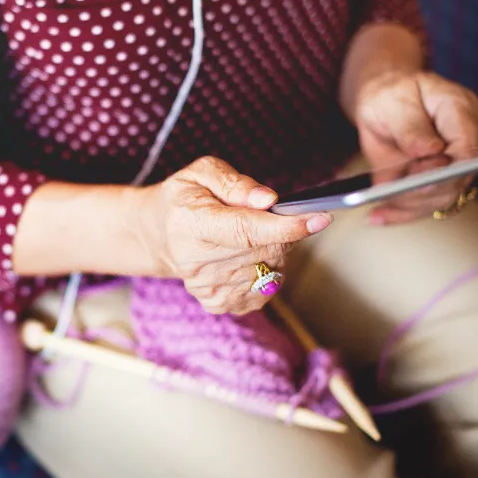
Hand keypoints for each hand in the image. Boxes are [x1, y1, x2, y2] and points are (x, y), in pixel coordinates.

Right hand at [138, 156, 332, 314]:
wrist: (158, 236)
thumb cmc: (183, 199)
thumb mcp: (201, 173)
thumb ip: (235, 183)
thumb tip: (269, 200)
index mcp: (191, 225)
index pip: (247, 230)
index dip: (287, 226)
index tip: (319, 217)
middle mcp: (198, 262)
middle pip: (266, 249)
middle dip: (283, 230)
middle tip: (272, 214)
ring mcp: (209, 288)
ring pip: (271, 270)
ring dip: (274, 250)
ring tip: (251, 234)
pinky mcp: (219, 304)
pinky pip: (265, 290)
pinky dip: (266, 269)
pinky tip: (247, 256)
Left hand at [352, 70, 477, 224]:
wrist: (385, 100)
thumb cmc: (390, 94)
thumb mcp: (392, 101)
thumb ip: (410, 126)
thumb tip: (430, 151)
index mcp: (459, 109)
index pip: (468, 146)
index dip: (447, 169)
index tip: (418, 179)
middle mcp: (466, 139)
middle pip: (457, 178)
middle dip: (422, 193)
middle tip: (386, 196)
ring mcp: (455, 162)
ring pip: (442, 197)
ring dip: (408, 207)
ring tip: (376, 210)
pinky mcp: (439, 181)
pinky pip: (425, 204)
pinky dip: (400, 213)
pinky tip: (378, 216)